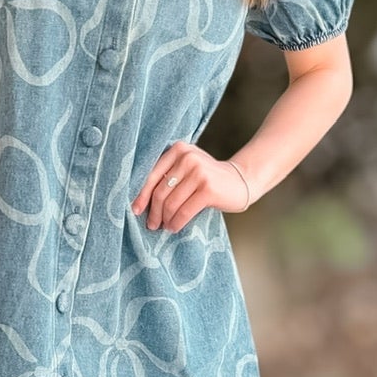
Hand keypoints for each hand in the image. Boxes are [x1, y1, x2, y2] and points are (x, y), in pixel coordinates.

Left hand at [130, 143, 249, 232]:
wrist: (241, 181)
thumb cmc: (208, 178)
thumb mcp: (188, 168)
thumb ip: (168, 175)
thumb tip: (140, 200)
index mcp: (178, 149)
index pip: (152, 175)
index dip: (141, 195)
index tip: (136, 210)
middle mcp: (187, 157)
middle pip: (160, 191)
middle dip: (153, 212)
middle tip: (151, 224)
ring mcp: (199, 172)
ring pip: (171, 203)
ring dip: (165, 220)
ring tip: (164, 227)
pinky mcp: (208, 189)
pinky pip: (184, 211)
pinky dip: (176, 223)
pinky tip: (174, 227)